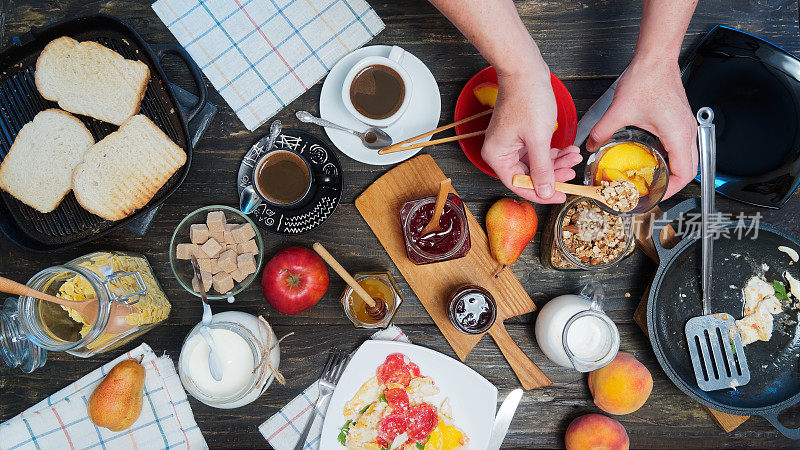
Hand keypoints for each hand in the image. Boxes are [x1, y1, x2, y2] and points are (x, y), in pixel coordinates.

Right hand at [481, 65, 581, 203]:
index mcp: (497, 156)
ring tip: (574, 157)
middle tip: (572, 174)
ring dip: (556, 162)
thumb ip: (542, 169)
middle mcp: (500, 152)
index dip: (541, 193)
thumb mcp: (538, 139)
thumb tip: (545, 192)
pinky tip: (568, 150)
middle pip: (528, 175)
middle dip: (552, 174)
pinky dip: (553, 152)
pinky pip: (537, 152)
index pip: (519, 184)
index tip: (561, 195)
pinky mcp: (520, 135)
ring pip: (535, 163)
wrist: (525, 70)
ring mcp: (510, 143)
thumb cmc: (527, 98)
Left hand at [586, 57, 696, 198]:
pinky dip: (671, 157)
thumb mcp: (619, 110)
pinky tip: (653, 157)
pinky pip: (682, 146)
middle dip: (672, 184)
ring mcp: (686, 125)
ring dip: (672, 170)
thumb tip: (592, 145)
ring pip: (688, 157)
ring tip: (653, 178)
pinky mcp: (681, 119)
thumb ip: (602, 131)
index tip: (656, 196)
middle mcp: (687, 131)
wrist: (656, 58)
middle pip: (689, 169)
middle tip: (653, 191)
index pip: (684, 173)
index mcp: (677, 134)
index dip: (672, 189)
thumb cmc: (647, 78)